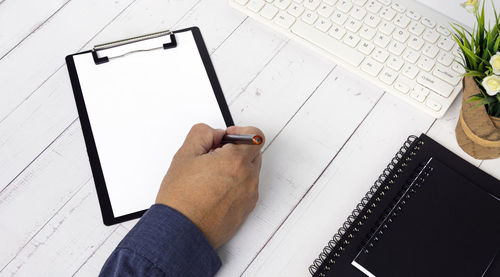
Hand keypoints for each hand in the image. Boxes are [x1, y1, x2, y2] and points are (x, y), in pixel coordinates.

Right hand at [155, 124, 264, 248]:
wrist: (181, 232)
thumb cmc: (181, 200)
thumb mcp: (184, 155)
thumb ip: (202, 134)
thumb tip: (215, 134)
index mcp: (236, 161)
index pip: (256, 135)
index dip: (240, 132)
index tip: (226, 138)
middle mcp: (248, 178)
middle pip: (253, 153)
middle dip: (236, 151)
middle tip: (213, 157)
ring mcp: (249, 196)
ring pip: (249, 172)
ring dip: (235, 169)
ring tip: (210, 178)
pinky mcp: (246, 210)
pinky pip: (246, 190)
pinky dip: (235, 186)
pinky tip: (213, 191)